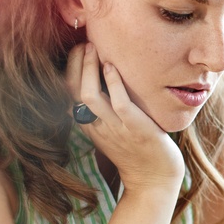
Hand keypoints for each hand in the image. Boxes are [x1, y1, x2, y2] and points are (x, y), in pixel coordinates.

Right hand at [65, 43, 184, 195]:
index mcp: (90, 125)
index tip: (79, 49)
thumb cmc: (138, 151)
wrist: (155, 180)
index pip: (69, 93)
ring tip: (95, 48)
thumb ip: (105, 111)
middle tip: (85, 42)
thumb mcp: (114, 131)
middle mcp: (98, 126)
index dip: (70, 68)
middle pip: (73, 91)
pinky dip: (114, 83)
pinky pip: (119, 103)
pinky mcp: (135, 129)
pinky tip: (113, 66)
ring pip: (89, 96)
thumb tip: (102, 82)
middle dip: (76, 64)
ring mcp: (116, 128)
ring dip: (89, 69)